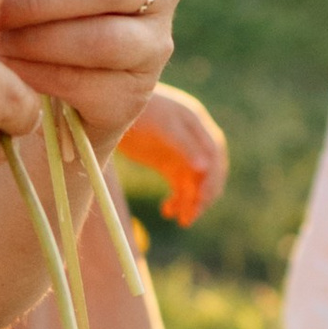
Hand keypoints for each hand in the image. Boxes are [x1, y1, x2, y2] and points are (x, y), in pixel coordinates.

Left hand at [118, 84, 227, 224]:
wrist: (112, 108)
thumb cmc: (139, 111)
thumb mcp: (161, 126)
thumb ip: (183, 145)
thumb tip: (205, 169)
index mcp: (197, 125)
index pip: (214, 156)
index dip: (212, 178)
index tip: (202, 199)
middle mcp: (194, 140)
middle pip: (208, 173)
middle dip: (203, 196)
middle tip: (191, 216)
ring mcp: (182, 153)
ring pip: (194, 183)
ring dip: (191, 203)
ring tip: (182, 221)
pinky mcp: (169, 164)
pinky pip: (180, 187)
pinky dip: (177, 201)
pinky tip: (167, 211)